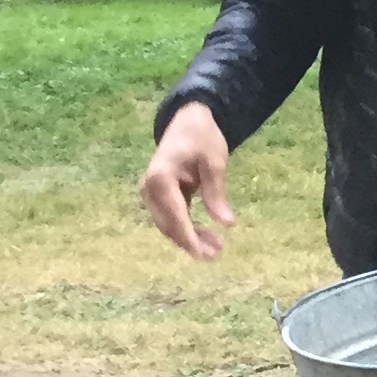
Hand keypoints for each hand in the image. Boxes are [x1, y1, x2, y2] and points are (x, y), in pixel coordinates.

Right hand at [142, 102, 234, 260]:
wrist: (188, 120)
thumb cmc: (202, 138)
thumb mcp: (215, 162)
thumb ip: (216, 193)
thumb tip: (227, 224)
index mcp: (160, 178)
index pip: (174, 216)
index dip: (188, 238)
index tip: (202, 255)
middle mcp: (149, 189)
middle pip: (168, 224)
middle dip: (191, 242)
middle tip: (216, 255)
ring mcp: (151, 193)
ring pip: (169, 224)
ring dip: (190, 237)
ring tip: (216, 248)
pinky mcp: (159, 195)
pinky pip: (171, 217)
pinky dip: (187, 227)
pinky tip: (206, 236)